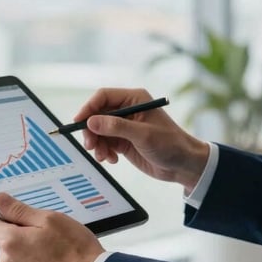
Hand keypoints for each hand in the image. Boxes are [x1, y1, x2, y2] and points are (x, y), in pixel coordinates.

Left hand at [0, 192, 104, 261]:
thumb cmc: (74, 248)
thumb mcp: (48, 219)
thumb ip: (19, 210)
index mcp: (10, 242)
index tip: (14, 210)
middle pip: (2, 237)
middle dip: (18, 230)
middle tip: (43, 229)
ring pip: (13, 252)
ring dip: (25, 246)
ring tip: (51, 246)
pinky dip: (31, 261)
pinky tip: (51, 260)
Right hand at [72, 87, 209, 193]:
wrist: (183, 165)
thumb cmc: (170, 144)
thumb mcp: (143, 135)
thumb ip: (116, 127)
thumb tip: (91, 121)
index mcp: (134, 99)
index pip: (103, 96)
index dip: (89, 107)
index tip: (78, 122)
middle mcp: (127, 110)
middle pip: (97, 114)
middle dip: (91, 130)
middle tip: (90, 146)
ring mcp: (124, 126)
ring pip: (98, 130)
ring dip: (97, 144)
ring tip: (103, 157)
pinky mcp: (123, 141)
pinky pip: (104, 143)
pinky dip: (104, 152)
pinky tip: (112, 160)